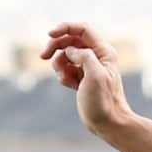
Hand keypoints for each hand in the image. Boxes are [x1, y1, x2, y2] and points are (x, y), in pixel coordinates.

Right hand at [40, 22, 134, 138]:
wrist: (108, 122)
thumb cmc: (104, 101)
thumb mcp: (95, 76)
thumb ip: (84, 57)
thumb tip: (69, 51)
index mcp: (103, 51)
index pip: (82, 30)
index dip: (65, 28)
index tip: (50, 35)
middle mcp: (96, 56)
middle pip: (70, 40)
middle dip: (55, 46)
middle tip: (43, 57)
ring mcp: (88, 66)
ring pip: (65, 55)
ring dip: (59, 65)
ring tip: (66, 79)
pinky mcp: (81, 77)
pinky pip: (65, 69)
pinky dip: (63, 76)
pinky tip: (71, 86)